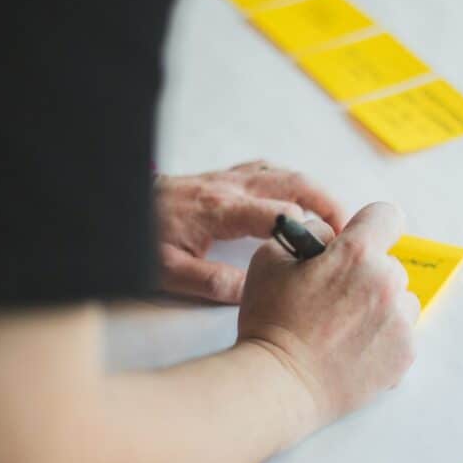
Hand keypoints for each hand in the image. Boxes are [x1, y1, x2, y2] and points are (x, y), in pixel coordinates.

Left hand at [155, 161, 345, 302]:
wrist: (113, 203)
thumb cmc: (140, 239)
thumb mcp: (167, 271)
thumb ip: (211, 283)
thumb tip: (253, 292)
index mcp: (221, 209)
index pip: (281, 212)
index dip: (311, 230)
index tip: (328, 252)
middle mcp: (229, 186)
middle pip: (294, 182)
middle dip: (327, 202)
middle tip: (349, 229)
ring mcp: (226, 177)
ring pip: (283, 172)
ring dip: (313, 190)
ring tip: (333, 216)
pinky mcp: (221, 177)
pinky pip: (267, 171)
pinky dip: (290, 181)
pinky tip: (298, 198)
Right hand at [238, 202, 419, 436]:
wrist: (280, 384)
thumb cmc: (270, 323)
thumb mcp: (271, 259)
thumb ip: (308, 235)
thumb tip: (332, 236)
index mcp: (356, 254)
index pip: (387, 217)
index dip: (369, 226)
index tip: (357, 242)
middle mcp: (386, 283)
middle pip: (390, 264)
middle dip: (366, 275)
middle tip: (335, 299)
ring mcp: (400, 321)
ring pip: (401, 300)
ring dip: (380, 307)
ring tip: (344, 328)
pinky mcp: (405, 353)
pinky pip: (402, 334)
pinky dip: (383, 338)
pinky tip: (353, 349)